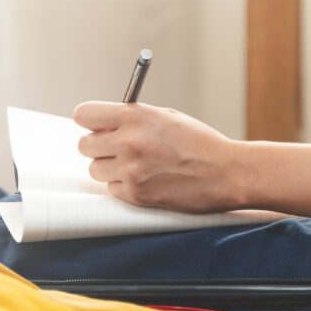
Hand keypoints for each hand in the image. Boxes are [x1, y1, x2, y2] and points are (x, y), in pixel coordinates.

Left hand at [74, 102, 247, 213]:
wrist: (226, 173)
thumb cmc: (200, 143)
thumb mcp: (166, 117)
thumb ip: (133, 118)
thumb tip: (105, 124)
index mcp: (135, 116)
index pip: (84, 115)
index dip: (89, 122)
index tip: (96, 127)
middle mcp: (128, 142)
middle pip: (84, 146)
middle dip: (98, 148)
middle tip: (116, 149)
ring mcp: (131, 170)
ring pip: (95, 170)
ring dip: (110, 169)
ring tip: (136, 166)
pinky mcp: (136, 195)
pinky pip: (112, 190)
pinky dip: (124, 187)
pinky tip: (146, 181)